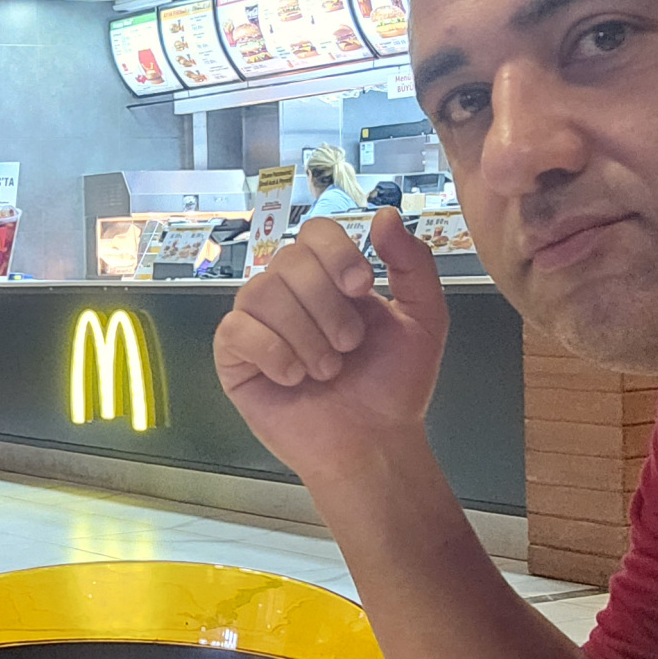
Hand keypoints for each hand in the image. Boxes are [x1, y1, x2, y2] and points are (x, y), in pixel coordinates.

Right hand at [212, 208, 448, 486]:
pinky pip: (236, 330)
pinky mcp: (234, 357)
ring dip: (304, 334)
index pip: (315, 232)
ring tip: (326, 370)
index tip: (361, 288)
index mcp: (329, 279)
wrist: (374, 443)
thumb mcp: (423, 319)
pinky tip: (294, 377)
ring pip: (261, 292)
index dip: (335, 252)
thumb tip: (384, 215)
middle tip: (349, 346)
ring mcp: (257, 324)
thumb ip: (412, 264)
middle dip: (326, 305)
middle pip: (288, 260)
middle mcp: (289, 294)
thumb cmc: (393, 386)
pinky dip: (272, 351)